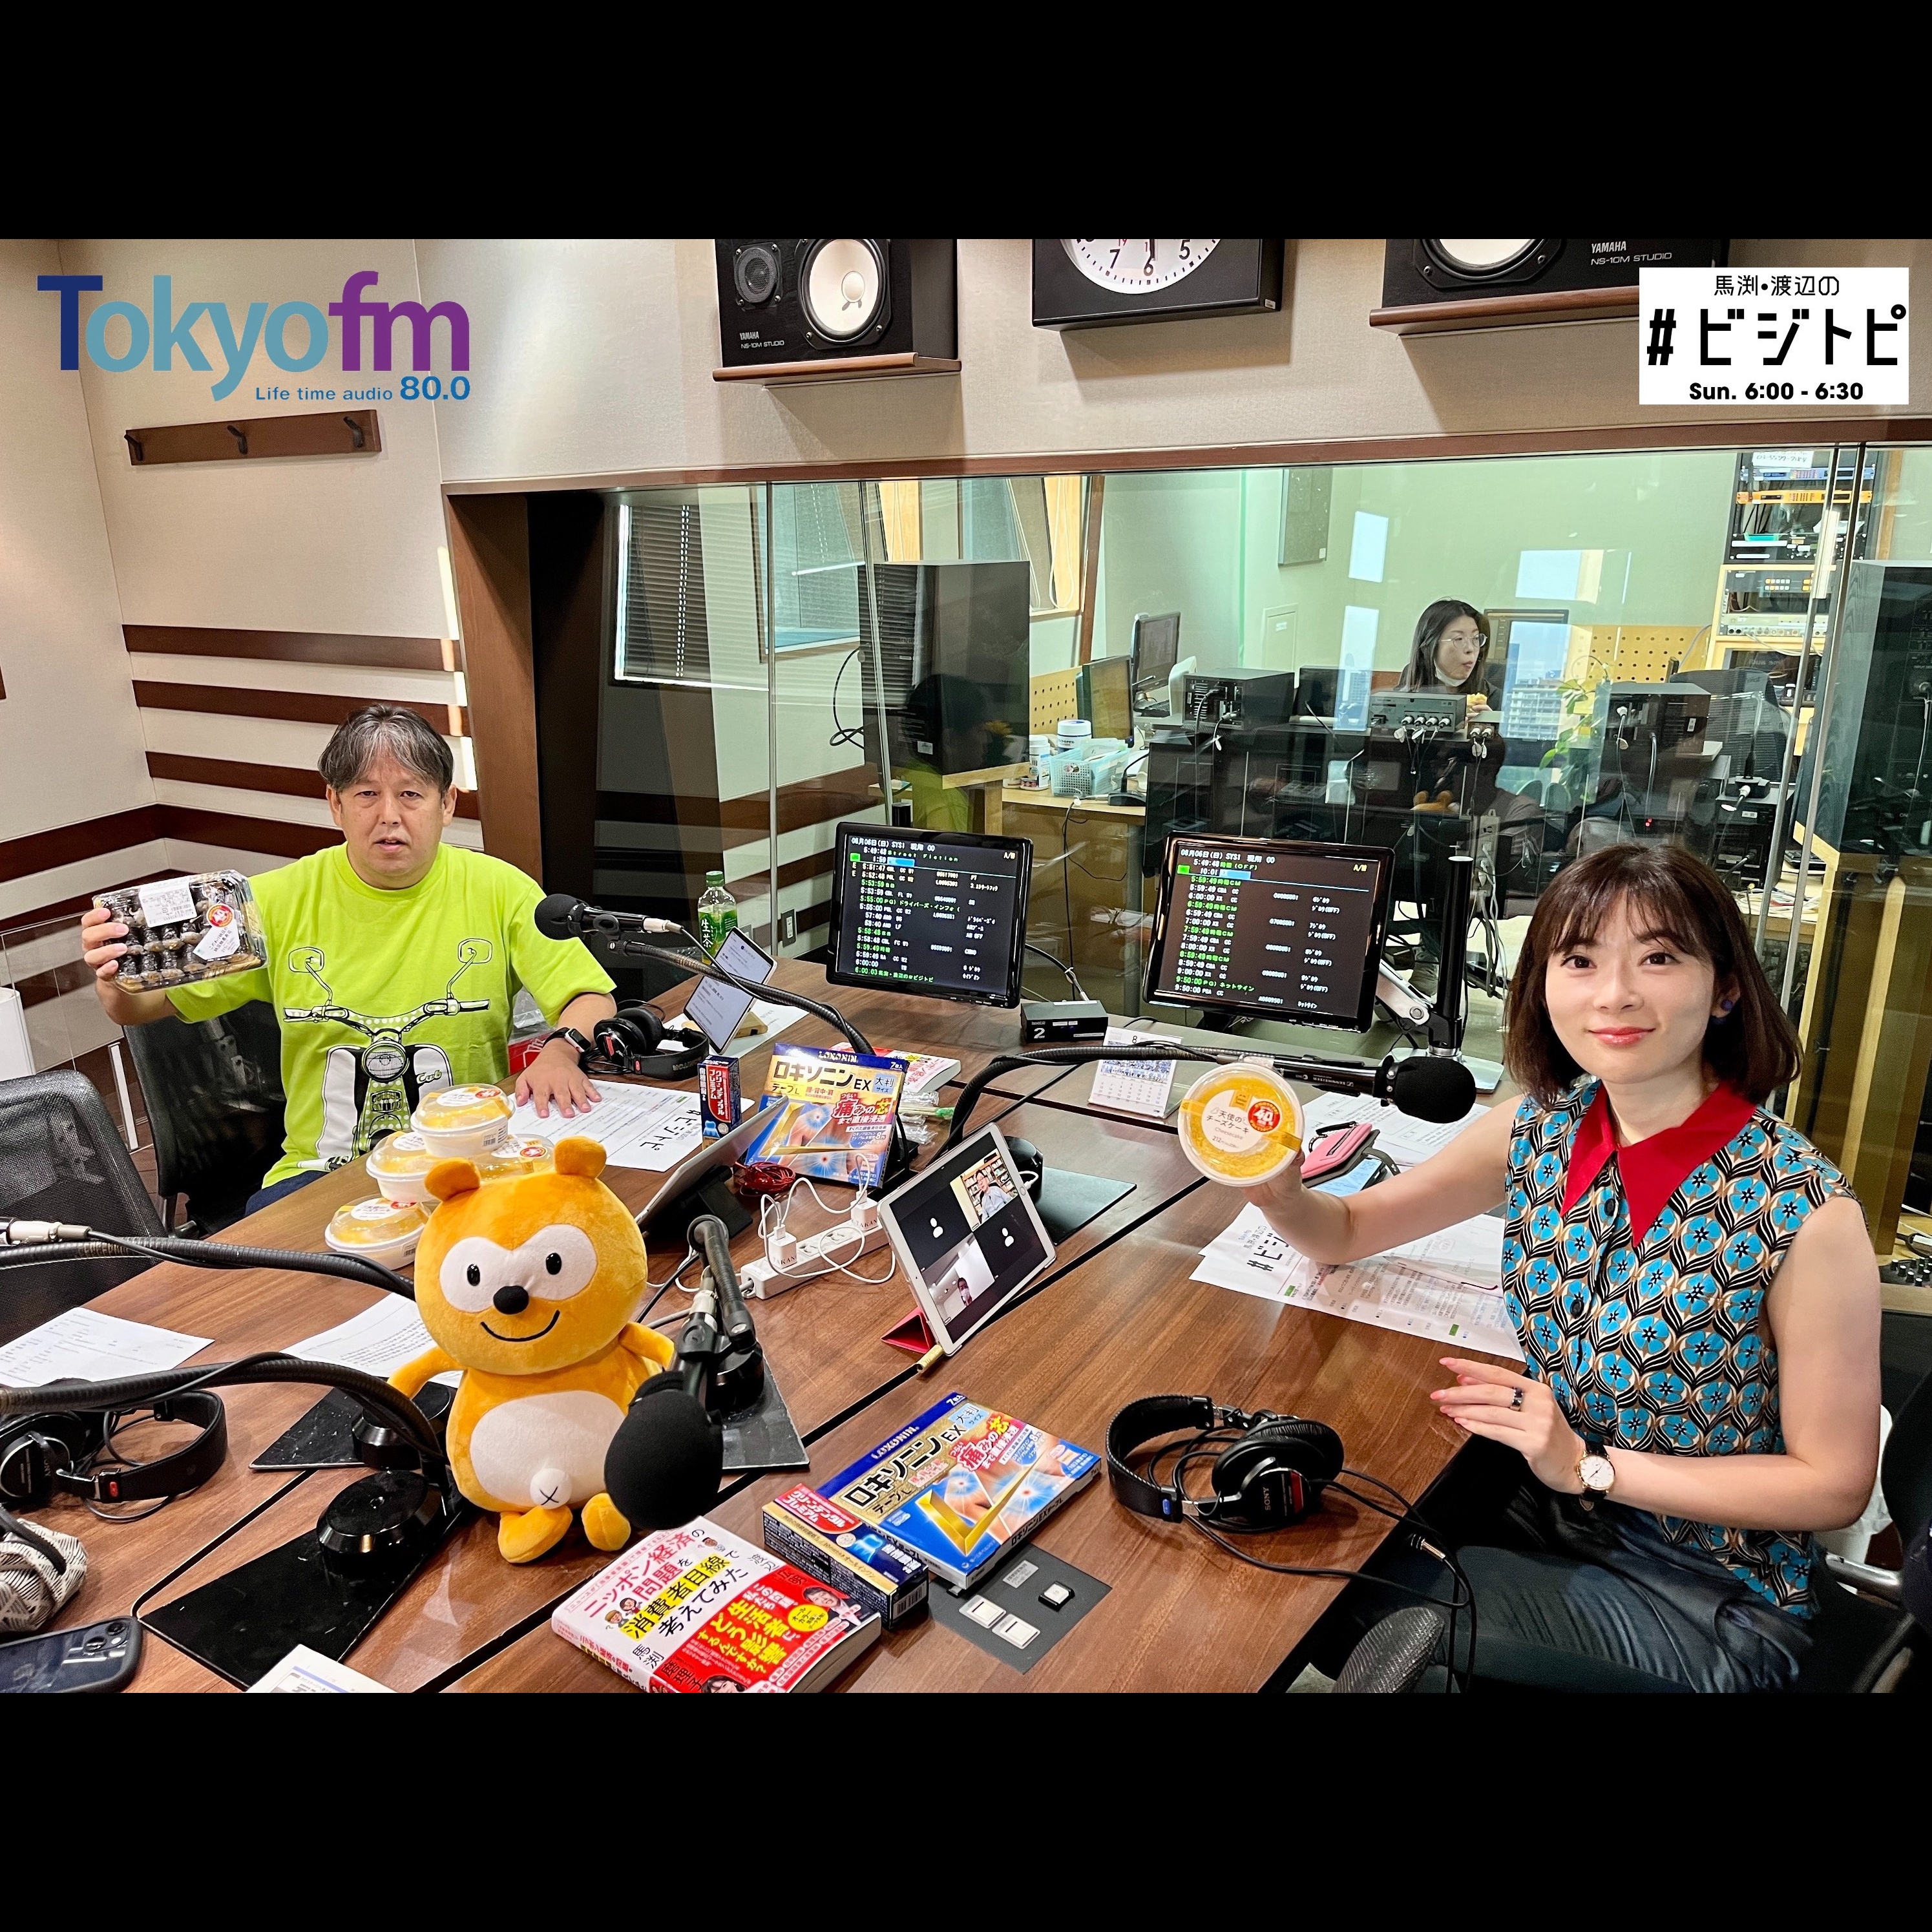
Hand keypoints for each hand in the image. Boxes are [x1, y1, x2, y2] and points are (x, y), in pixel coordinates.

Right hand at [81, 905, 128, 981]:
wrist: (122, 973)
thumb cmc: (122, 946)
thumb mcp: (123, 933)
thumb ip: (126, 921)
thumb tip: (147, 906)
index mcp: (95, 932)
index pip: (88, 921)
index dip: (94, 916)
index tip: (107, 912)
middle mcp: (92, 946)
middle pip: (88, 936)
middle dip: (105, 931)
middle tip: (123, 929)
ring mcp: (96, 961)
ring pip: (92, 955)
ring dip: (107, 951)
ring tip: (123, 948)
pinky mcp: (103, 974)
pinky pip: (101, 972)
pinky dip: (107, 968)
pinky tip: (115, 964)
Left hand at [515, 1039, 603, 1119]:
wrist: (556, 1053)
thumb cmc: (540, 1069)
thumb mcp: (525, 1077)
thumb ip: (521, 1090)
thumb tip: (520, 1102)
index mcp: (542, 1082)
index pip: (541, 1095)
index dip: (542, 1105)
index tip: (544, 1114)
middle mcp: (557, 1081)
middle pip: (561, 1093)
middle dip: (565, 1104)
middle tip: (568, 1114)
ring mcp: (570, 1079)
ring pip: (576, 1090)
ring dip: (581, 1100)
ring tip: (584, 1109)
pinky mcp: (580, 1078)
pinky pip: (588, 1085)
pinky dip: (593, 1092)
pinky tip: (597, 1099)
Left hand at [1430, 1356, 1584, 1493]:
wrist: (1575, 1462)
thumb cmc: (1549, 1433)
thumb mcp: (1530, 1407)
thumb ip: (1501, 1393)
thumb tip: (1466, 1379)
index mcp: (1537, 1389)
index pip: (1498, 1373)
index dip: (1471, 1367)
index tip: (1448, 1363)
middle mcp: (1539, 1402)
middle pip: (1492, 1392)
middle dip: (1460, 1392)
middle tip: (1439, 1394)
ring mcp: (1538, 1423)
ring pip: (1492, 1412)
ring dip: (1465, 1411)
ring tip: (1447, 1409)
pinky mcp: (1534, 1443)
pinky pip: (1498, 1432)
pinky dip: (1477, 1427)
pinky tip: (1463, 1423)